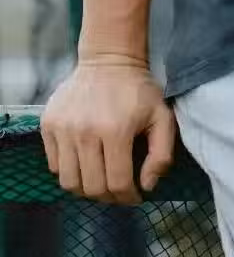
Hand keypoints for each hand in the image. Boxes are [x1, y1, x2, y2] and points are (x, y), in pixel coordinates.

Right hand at [41, 58, 174, 203]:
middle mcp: (85, 131)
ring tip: (101, 181)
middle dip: (109, 197)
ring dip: (86, 189)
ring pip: (69, 182)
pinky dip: (69, 172)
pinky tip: (85, 163)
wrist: (108, 59)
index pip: (118, 183)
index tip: (135, 196)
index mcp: (116, 130)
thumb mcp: (162, 117)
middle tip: (118, 191)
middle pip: (92, 188)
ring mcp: (63, 128)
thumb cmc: (138, 91)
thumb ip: (161, 155)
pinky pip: (54, 165)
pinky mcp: (48, 124)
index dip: (129, 197)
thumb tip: (146, 186)